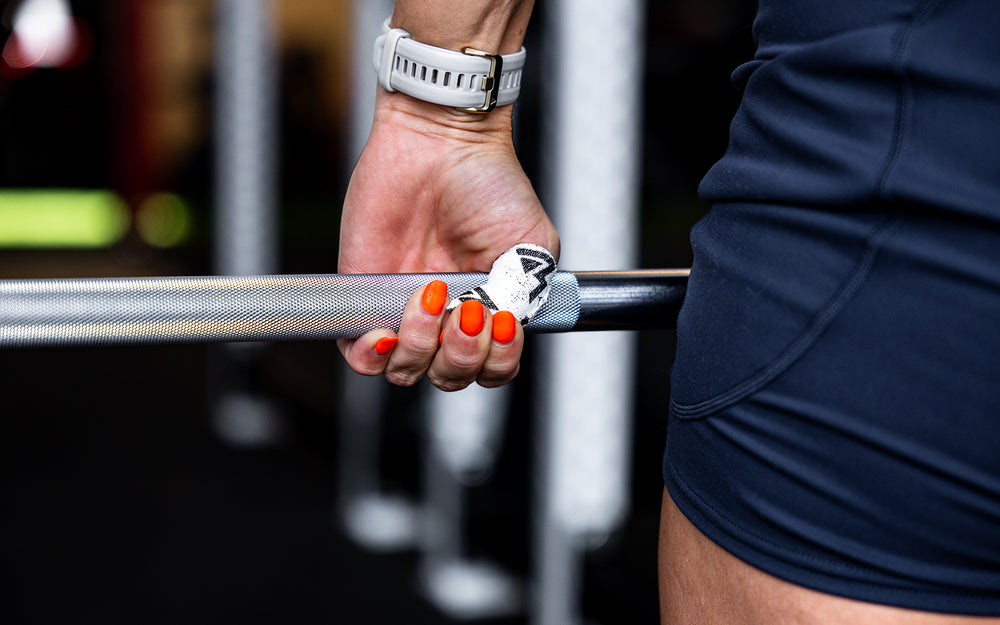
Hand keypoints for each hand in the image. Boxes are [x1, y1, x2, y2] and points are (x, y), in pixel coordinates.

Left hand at [337, 91, 558, 390]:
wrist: (440, 142)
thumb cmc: (489, 183)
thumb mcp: (529, 245)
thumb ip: (526, 296)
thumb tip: (504, 331)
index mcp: (488, 311)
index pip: (491, 368)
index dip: (495, 360)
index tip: (498, 321)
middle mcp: (446, 317)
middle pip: (450, 375)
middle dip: (460, 353)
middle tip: (465, 306)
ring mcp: (403, 309)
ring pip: (406, 369)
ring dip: (420, 346)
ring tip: (430, 294)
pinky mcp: (364, 295)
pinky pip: (359, 353)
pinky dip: (371, 355)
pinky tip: (386, 330)